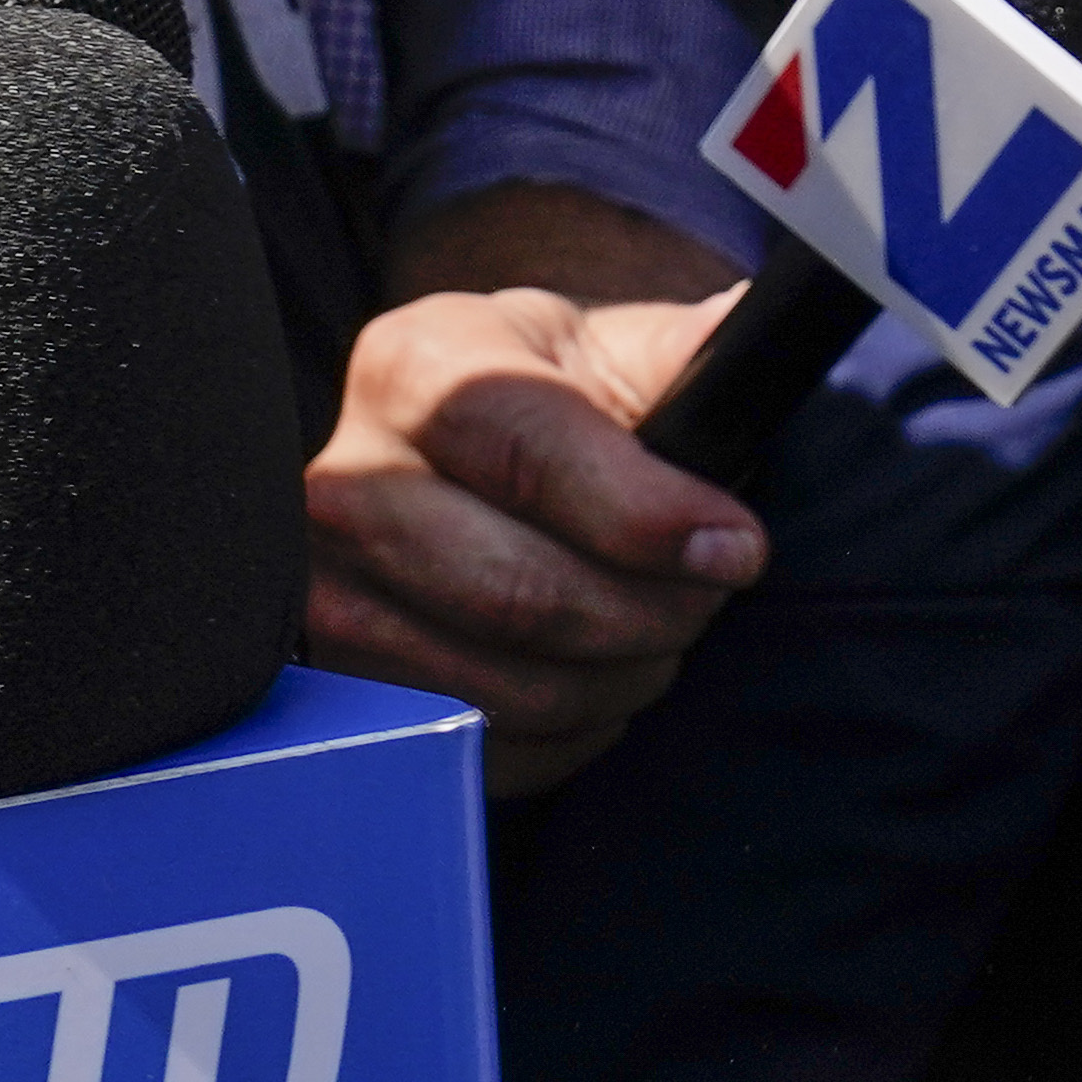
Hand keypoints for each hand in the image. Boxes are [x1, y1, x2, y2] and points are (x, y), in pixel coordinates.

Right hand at [302, 281, 761, 793]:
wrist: (441, 459)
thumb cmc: (546, 401)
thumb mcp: (606, 351)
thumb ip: (684, 352)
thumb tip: (758, 327)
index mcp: (415, 368)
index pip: (530, 451)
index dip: (646, 514)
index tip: (736, 547)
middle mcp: (344, 482)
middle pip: (516, 593)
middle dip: (649, 614)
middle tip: (708, 598)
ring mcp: (323, 600)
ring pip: (506, 689)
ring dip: (617, 681)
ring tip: (658, 637)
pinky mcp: (337, 695)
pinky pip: (481, 754)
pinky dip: (566, 735)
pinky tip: (595, 681)